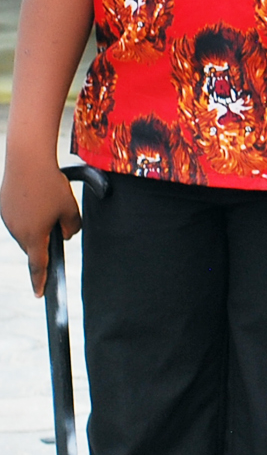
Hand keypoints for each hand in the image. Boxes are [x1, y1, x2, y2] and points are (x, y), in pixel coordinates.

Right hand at [1, 158, 81, 298]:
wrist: (28, 161)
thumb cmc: (51, 185)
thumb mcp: (70, 208)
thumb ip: (72, 227)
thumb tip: (67, 235)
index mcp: (34, 236)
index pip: (39, 265)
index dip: (40, 280)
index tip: (40, 294)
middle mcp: (17, 231)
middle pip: (34, 245)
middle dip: (46, 239)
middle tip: (59, 221)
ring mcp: (8, 219)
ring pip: (26, 231)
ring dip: (37, 225)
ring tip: (49, 204)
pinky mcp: (4, 207)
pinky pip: (19, 217)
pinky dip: (29, 213)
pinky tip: (37, 198)